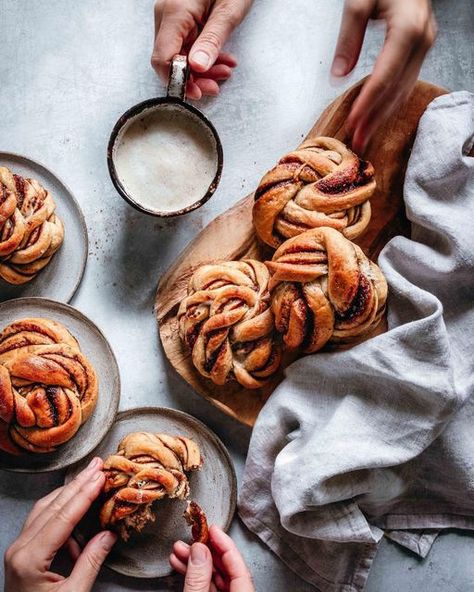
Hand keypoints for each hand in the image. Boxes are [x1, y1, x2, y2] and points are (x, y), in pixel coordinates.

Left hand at [4, 458, 115, 591]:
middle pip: (52, 507)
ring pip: (45, 510)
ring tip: (90, 477)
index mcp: (30, 559)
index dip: (84, 494)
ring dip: (69, 493)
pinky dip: (61, 512)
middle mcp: (20, 549)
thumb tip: (109, 533)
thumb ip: (91, 561)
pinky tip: (77, 513)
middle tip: (97, 465)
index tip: (100, 476)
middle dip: (78, 484)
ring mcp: (18, 550)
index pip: (62, 517)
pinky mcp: (21, 554)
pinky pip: (41, 522)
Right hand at [151, 0, 252, 99]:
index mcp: (175, 12)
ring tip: (225, 71)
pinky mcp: (180, 17)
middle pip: (170, 60)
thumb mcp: (228, 11)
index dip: (178, 81)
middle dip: (194, 78)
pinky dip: (203, 56)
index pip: (163, 59)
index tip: (197, 93)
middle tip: (216, 86)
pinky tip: (222, 59)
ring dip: (202, 70)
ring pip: (179, 55)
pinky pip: (186, 45)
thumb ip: (212, 40)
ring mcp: (172, 16)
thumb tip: (197, 68)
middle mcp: (167, 14)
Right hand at [170, 525, 253, 590]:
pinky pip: (205, 587)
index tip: (213, 529)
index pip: (239, 565)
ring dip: (195, 562)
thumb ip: (198, 577)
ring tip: (180, 549)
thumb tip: (199, 550)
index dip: (225, 544)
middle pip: (226, 569)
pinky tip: (180, 564)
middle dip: (205, 551)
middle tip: (194, 536)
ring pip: (213, 577)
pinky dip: (193, 576)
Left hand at [331, 0, 436, 152]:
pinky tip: (377, 116)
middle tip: (357, 142)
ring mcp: (424, 46)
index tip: (353, 123)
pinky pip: (406, 82)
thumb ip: (348, 38)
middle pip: (395, 90)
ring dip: (382, 116)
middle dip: (374, 119)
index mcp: (408, 29)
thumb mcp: (359, 1)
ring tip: (364, 136)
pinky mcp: (420, 49)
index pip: (385, 77)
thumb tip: (338, 75)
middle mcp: (421, 41)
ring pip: (403, 90)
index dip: (367, 104)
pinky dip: (390, 102)